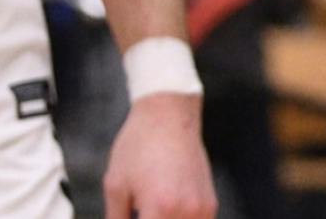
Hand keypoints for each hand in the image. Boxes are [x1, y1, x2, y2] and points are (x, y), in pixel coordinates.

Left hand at [103, 93, 215, 218]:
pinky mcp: (209, 204)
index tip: (130, 218)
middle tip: (138, 214)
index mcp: (160, 209)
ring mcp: (202, 210)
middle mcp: (186, 212)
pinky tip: (163, 214)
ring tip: (149, 212)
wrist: (169, 116)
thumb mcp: (116, 186)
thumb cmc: (138, 146)